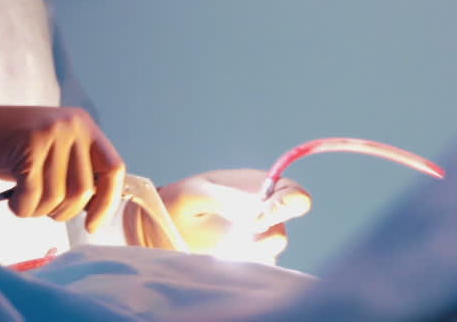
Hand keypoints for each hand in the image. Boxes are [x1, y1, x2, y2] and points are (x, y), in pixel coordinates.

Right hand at [0, 97, 124, 231]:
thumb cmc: (4, 150)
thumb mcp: (49, 154)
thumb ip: (74, 171)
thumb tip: (98, 209)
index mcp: (82, 125)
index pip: (114, 169)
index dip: (107, 202)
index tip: (92, 225)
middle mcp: (72, 124)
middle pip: (83, 191)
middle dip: (60, 211)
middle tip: (37, 204)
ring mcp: (50, 131)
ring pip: (57, 198)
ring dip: (36, 210)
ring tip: (21, 195)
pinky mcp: (28, 144)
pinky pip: (33, 197)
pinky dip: (20, 208)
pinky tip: (10, 197)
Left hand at [140, 169, 311, 260]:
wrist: (162, 230)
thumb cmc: (179, 203)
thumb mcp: (197, 193)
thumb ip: (226, 199)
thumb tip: (254, 210)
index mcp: (257, 188)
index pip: (294, 194)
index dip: (287, 204)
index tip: (257, 218)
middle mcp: (263, 214)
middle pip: (285, 227)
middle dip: (266, 233)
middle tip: (238, 235)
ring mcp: (257, 240)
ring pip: (270, 251)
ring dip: (247, 250)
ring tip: (218, 244)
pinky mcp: (248, 262)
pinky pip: (257, 267)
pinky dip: (240, 264)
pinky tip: (218, 256)